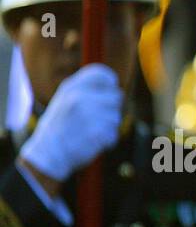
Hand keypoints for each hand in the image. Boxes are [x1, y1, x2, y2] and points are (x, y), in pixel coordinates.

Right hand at [19, 64, 123, 182]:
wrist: (48, 152)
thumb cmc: (59, 126)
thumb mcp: (64, 100)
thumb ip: (85, 90)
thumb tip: (114, 87)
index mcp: (71, 87)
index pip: (102, 74)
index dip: (111, 83)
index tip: (110, 91)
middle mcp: (81, 97)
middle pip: (116, 96)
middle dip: (111, 108)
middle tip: (97, 118)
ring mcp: (90, 114)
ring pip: (116, 117)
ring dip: (109, 126)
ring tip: (91, 130)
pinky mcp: (98, 132)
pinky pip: (114, 133)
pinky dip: (108, 140)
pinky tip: (93, 141)